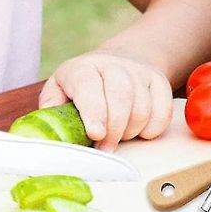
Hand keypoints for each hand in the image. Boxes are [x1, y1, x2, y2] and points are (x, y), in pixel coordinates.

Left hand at [38, 48, 172, 150]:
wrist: (116, 63)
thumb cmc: (81, 88)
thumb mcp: (59, 93)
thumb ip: (52, 113)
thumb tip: (47, 139)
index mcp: (82, 68)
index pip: (89, 84)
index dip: (93, 111)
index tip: (95, 134)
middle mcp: (111, 64)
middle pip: (120, 97)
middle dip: (113, 130)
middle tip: (105, 147)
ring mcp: (138, 71)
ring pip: (142, 108)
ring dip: (130, 132)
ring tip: (117, 137)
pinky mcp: (158, 81)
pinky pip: (162, 112)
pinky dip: (151, 129)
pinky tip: (137, 130)